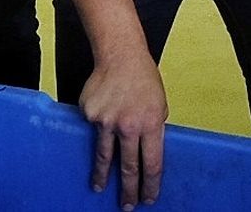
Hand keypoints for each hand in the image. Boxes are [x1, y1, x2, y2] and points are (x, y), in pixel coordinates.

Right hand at [80, 47, 166, 209]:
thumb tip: (145, 154)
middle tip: (127, 206)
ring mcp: (107, 121)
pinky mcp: (90, 115)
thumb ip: (152, 130)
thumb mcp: (160, 105)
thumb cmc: (144, 79)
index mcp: (151, 124)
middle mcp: (128, 125)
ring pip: (105, 157)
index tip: (148, 198)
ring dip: (103, 176)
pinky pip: (95, 130)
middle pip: (128, 167)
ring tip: (100, 188)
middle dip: (128, 190)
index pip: (152, 164)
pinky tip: (102, 119)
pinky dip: (98, 131)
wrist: (120, 55)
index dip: (150, 185)